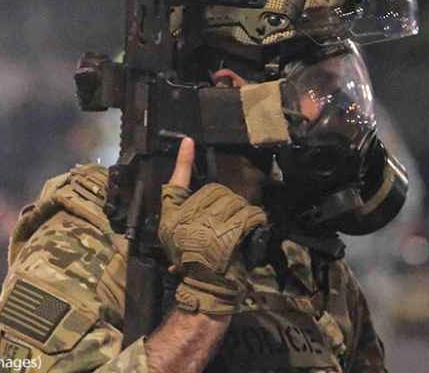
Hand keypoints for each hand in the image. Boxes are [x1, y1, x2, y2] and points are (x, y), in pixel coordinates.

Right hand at [159, 138, 266, 314]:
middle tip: (221, 226)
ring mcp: (211, 225)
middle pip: (217, 192)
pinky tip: (249, 232)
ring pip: (234, 202)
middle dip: (225, 204)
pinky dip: (253, 220)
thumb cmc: (190, 257)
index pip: (178, 181)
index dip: (183, 161)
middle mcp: (190, 216)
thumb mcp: (175, 231)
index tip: (188, 141)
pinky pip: (247, 215)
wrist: (206, 287)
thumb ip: (180, 201)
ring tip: (233, 233)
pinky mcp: (231, 235)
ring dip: (240, 213)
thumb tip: (186, 174)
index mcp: (175, 214)